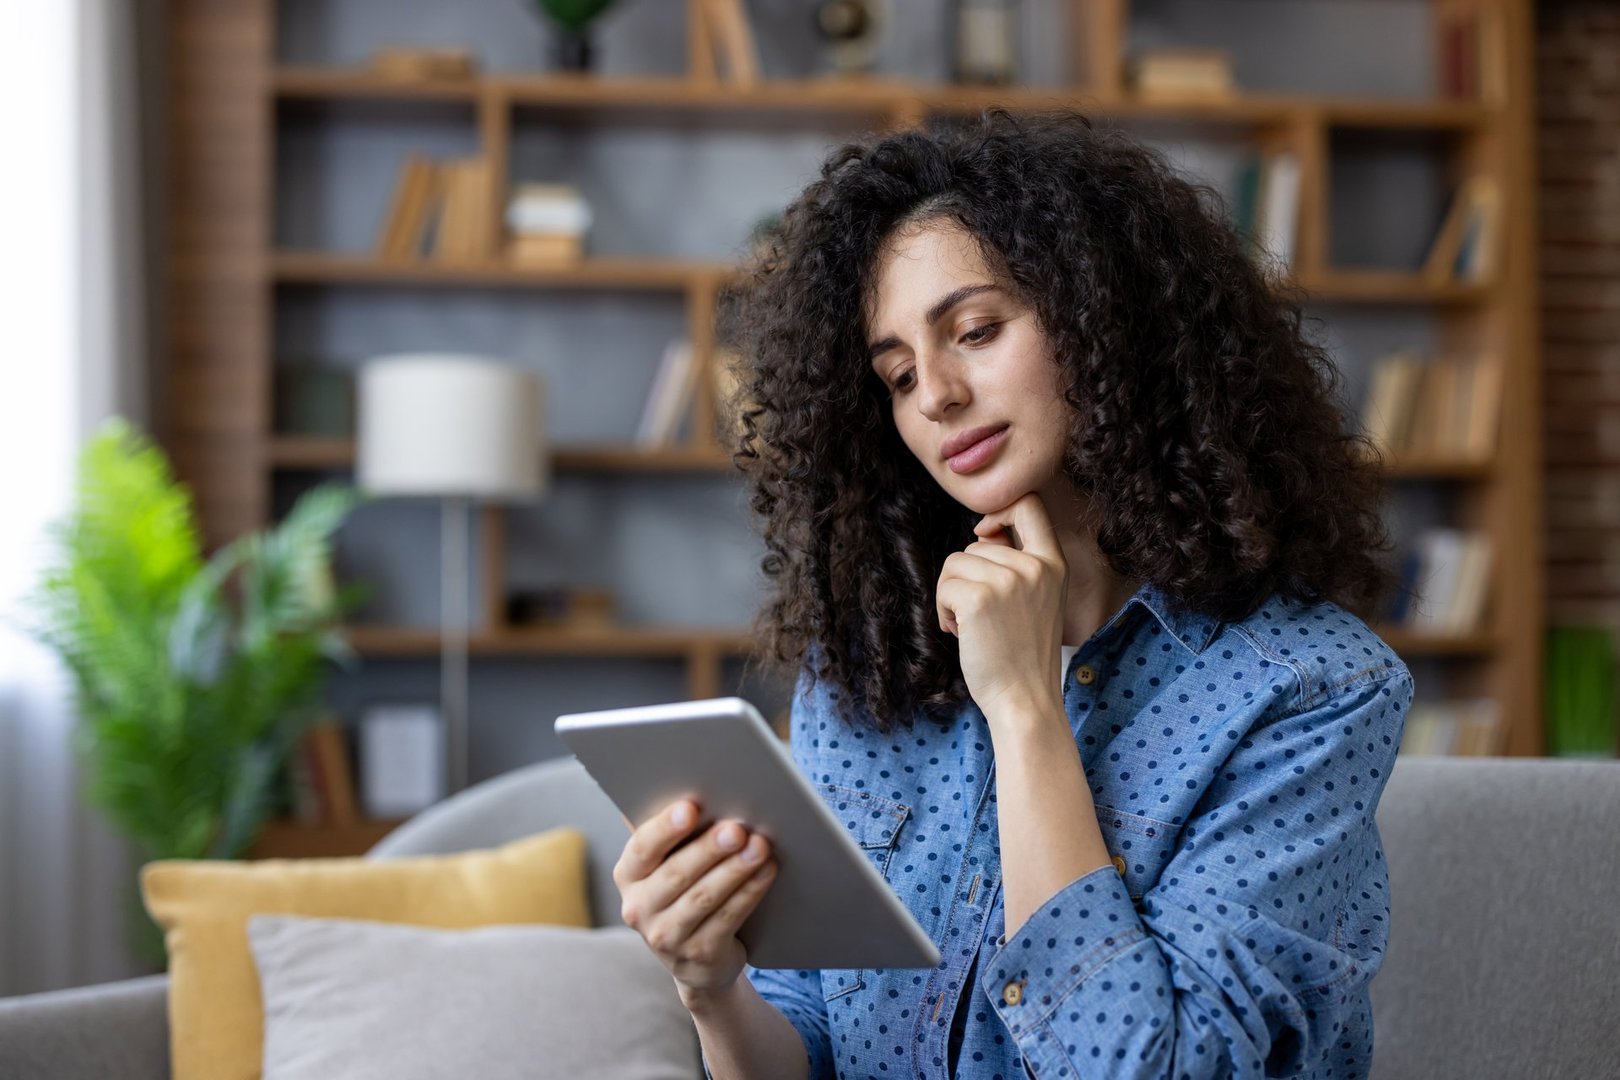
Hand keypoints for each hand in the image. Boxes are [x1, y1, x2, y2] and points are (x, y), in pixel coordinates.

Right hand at [613, 798, 777, 1001]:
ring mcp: (666, 937)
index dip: (665, 828)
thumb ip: (675, 833)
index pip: (642, 848)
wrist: (697, 958)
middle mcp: (638, 908)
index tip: (690, 807)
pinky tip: (766, 871)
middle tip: (737, 828)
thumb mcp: (669, 863)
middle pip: (677, 874)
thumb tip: (699, 790)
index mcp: (628, 875)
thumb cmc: (685, 889)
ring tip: (760, 847)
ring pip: (704, 897)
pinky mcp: (698, 955)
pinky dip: (750, 892)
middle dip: (709, 848)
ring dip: (735, 870)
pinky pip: (728, 918)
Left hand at [936, 491, 1067, 722]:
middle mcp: (1034, 566)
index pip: (1028, 503)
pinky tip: (961, 633)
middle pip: (975, 544)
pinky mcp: (979, 598)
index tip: (985, 535)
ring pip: (955, 564)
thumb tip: (982, 534)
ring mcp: (1008, 580)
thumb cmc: (1024, 655)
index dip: (998, 511)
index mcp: (1054, 563)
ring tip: (974, 627)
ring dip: (953, 596)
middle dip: (967, 579)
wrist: (1025, 701)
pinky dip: (943, 611)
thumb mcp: (1036, 599)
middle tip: (983, 617)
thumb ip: (1016, 563)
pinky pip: (944, 586)